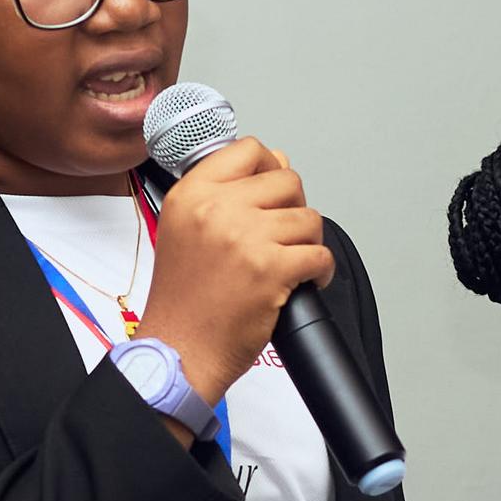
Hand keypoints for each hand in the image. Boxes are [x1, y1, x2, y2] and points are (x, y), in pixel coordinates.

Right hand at [137, 140, 332, 404]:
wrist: (179, 350)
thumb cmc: (183, 300)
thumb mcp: (185, 230)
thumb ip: (225, 194)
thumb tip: (277, 162)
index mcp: (192, 195)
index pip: (248, 150)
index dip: (270, 167)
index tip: (271, 193)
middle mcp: (216, 209)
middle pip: (287, 181)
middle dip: (293, 208)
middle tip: (281, 236)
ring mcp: (245, 238)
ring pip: (309, 218)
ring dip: (308, 242)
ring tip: (291, 262)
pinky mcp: (271, 269)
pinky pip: (320, 254)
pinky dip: (321, 270)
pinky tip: (306, 281)